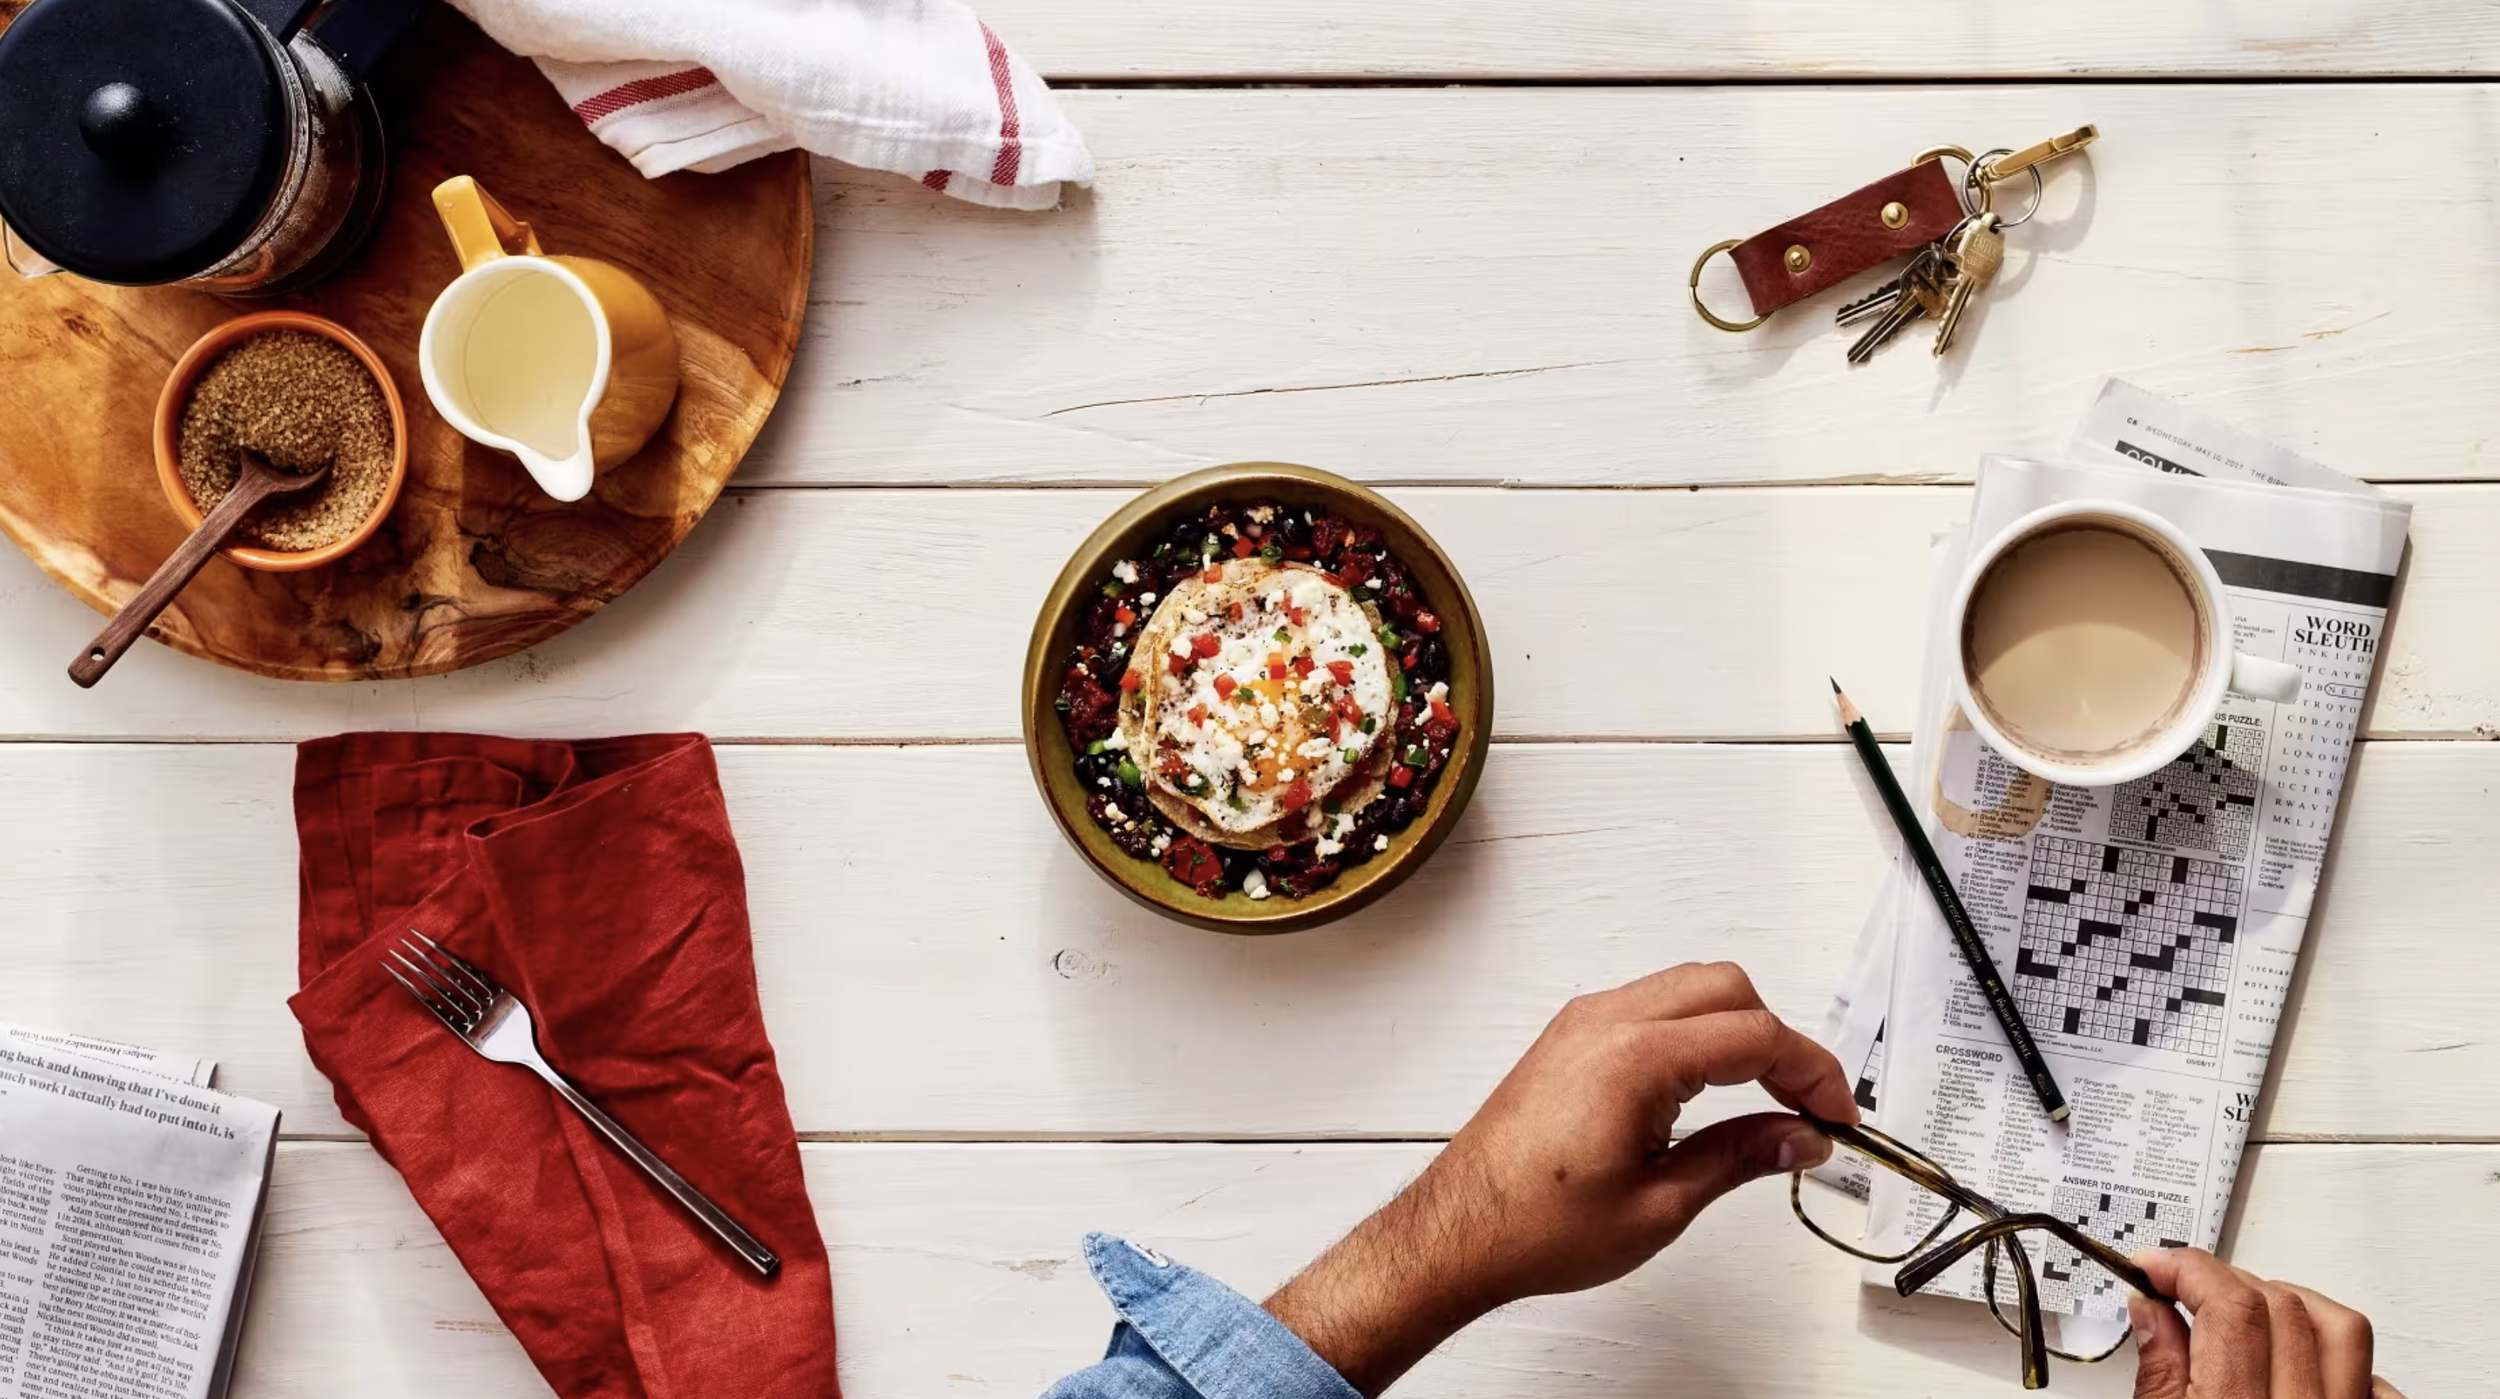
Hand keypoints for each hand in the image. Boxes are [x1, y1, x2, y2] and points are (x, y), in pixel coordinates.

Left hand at [1263, 962, 1857, 1393]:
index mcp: (1633, 1058)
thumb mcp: (1660, 1206)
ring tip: (1767, 1098)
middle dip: (1781, 1040)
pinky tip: (1711, 1084)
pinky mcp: (1569, 1037)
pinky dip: (1696, 1029)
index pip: (1755, 1035)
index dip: (1812, 1073)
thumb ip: (1740, 1158)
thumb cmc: (1533, 1225)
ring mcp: (1583, 1024)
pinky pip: (1651, 1004)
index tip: (1834, 1116)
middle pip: (1728, 989)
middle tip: (1808, 1105)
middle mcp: (1605, 1024)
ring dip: (1739, 1029)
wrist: (1459, 1234)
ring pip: (1690, 987)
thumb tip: (1797, 1137)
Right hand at [2130, 1249, 2403, 1398]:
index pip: (2230, 1306)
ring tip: (2252, 1310)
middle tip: (2188, 1289)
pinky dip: (2346, 1359)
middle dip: (2228, 1280)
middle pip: (2282, 1306)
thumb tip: (2150, 1309)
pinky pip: (2378, 1381)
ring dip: (2293, 1303)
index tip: (2156, 1265)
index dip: (2188, 1267)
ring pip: (2343, 1328)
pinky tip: (2309, 1362)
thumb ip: (2159, 1374)